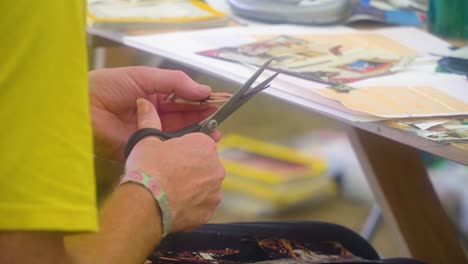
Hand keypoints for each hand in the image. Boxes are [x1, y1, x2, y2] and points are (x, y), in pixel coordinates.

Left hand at [89, 67, 220, 161]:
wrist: (81, 108)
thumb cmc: (109, 86)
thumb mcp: (144, 76)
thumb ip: (175, 82)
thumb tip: (204, 90)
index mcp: (152, 96)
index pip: (181, 98)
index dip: (199, 100)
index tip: (217, 102)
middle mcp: (153, 115)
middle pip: (183, 117)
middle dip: (202, 118)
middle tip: (220, 119)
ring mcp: (149, 133)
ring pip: (178, 133)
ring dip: (197, 133)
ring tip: (215, 133)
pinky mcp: (144, 149)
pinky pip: (166, 148)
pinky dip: (182, 147)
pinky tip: (197, 144)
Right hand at [126, 98, 224, 231]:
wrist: (146, 203)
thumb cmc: (148, 168)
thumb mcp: (147, 140)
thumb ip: (149, 120)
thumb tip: (143, 103)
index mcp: (205, 146)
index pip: (200, 143)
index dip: (185, 149)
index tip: (173, 156)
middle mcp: (216, 167)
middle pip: (205, 165)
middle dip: (191, 169)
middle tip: (169, 174)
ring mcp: (214, 191)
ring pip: (205, 186)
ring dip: (193, 188)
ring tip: (170, 191)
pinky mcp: (209, 212)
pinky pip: (202, 205)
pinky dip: (192, 205)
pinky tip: (175, 204)